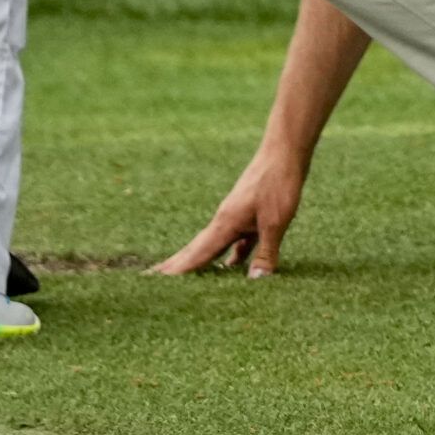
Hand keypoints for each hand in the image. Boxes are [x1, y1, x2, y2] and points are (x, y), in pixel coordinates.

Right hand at [148, 143, 307, 276]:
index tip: (154, 283)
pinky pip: (235, 241)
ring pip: (213, 245)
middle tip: (149, 278)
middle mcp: (224, 221)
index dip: (178, 271)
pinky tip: (231, 266)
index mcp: (224, 224)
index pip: (197, 254)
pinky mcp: (250, 214)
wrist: (284, 152)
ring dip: (199, 261)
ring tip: (184, 275)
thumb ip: (266, 253)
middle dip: (175, 265)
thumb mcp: (276, 223)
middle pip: (195, 249)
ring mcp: (235, 217)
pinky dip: (230, 255)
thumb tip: (255, 282)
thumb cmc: (278, 184)